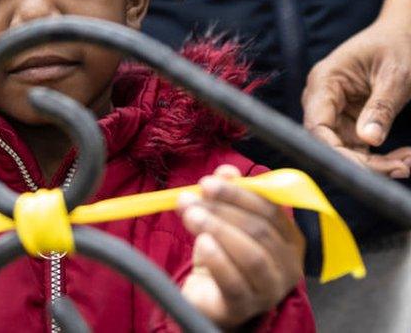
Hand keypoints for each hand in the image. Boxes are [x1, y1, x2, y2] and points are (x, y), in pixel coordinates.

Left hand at [179, 165, 303, 329]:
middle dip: (222, 209)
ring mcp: (270, 290)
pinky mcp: (245, 307)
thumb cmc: (222, 255)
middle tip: (189, 199)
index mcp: (289, 239)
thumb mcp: (223, 221)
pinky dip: (217, 259)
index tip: (207, 183)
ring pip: (251, 255)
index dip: (238, 193)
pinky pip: (234, 282)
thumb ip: (227, 195)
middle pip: (260, 230)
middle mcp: (288, 266)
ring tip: (190, 216)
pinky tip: (202, 243)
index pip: (270, 210)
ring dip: (217, 229)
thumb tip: (226, 171)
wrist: (208, 297)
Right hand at [302, 0, 410, 176]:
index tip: (366, 169)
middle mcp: (322, 97)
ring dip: (375, 162)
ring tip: (409, 163)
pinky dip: (380, 154)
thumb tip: (369, 141)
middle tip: (402, 168)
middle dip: (364, 161)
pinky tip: (403, 158)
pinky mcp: (348, 116)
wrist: (404, 30)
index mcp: (325, 81)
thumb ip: (381, 108)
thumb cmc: (399, 44)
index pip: (317, 126)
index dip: (335, 152)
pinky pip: (357, 144)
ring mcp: (334, 108)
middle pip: (329, 142)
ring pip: (345, 147)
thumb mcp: (396, 76)